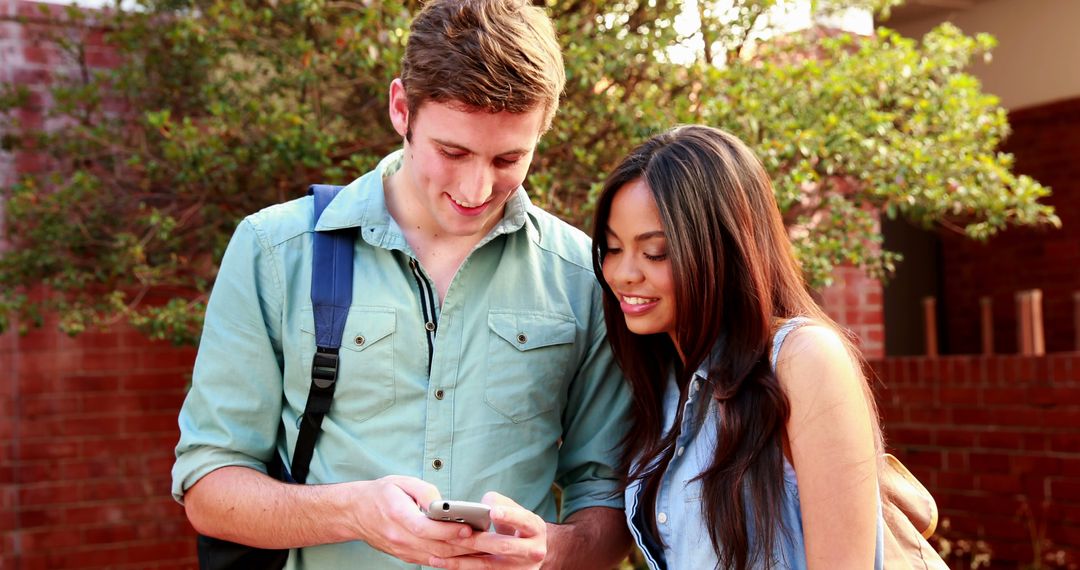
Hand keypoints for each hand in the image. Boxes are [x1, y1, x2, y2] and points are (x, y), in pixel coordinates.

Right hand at [347, 475, 481, 564]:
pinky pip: (431, 561)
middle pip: (435, 546)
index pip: (425, 528)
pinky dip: (450, 560)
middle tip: (487, 541)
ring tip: (483, 549)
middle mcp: (399, 537)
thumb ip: (425, 491)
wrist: (354, 513)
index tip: (469, 528)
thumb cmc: (379, 494)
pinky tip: (467, 556)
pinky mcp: (405, 556)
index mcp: (397, 515)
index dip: (448, 530)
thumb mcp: (401, 482)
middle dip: (464, 546)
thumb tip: (444, 504)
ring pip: (436, 558)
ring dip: (461, 556)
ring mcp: (402, 550)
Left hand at [428, 491, 546, 568]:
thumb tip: (479, 507)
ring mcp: (520, 569)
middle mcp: (533, 551)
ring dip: (460, 560)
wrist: (531, 551)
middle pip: (502, 546)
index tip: (492, 512)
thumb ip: (498, 503)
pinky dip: (462, 568)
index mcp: (535, 529)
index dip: (508, 516)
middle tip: (452, 535)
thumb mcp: (515, 511)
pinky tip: (444, 564)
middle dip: (475, 541)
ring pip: (487, 565)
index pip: (523, 521)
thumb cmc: (517, 525)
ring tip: (437, 555)